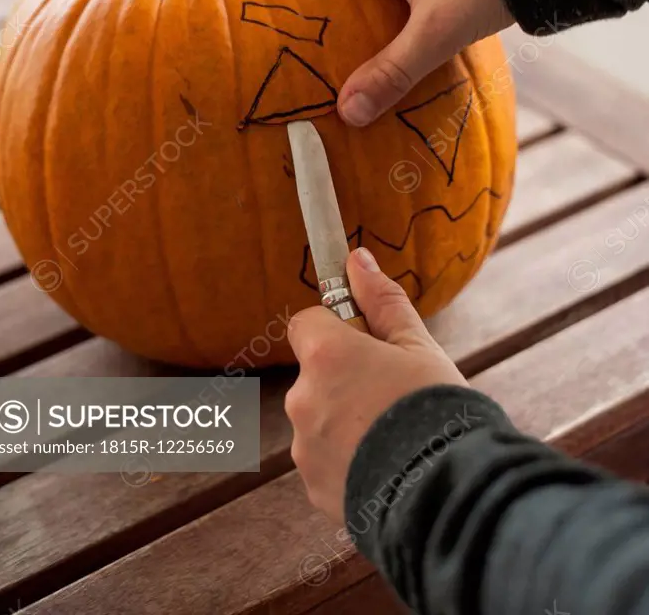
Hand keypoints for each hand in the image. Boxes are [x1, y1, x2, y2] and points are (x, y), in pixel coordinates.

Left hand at [285, 246, 466, 524]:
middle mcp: (303, 398)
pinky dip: (347, 461)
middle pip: (315, 375)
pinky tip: (386, 467)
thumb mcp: (418, 346)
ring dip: (345, 422)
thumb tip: (357, 259)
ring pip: (319, 420)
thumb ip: (382, 300)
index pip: (305, 324)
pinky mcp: (314, 487)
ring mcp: (304, 447)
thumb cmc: (435, 410)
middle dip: (344, 380)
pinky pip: (325, 461)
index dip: (335, 329)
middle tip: (392, 394)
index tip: (366, 344)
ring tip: (394, 438)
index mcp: (325, 355)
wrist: (447, 493)